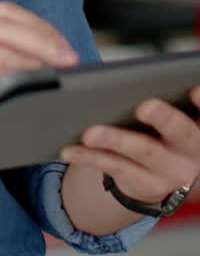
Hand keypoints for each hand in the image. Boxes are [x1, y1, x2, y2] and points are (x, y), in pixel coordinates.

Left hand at [60, 85, 199, 204]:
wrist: (160, 174)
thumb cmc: (163, 127)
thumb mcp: (175, 112)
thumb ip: (169, 94)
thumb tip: (139, 71)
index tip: (192, 89)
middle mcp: (193, 150)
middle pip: (181, 132)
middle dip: (164, 118)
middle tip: (144, 106)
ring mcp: (170, 171)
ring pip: (142, 152)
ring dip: (115, 140)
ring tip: (90, 131)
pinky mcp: (144, 184)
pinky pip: (114, 167)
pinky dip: (90, 157)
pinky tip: (69, 148)